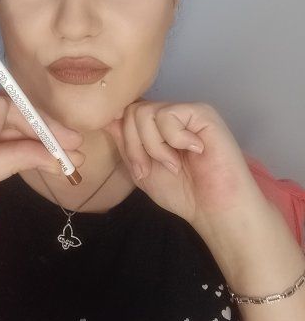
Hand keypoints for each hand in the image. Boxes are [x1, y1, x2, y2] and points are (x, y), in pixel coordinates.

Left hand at [107, 100, 265, 233]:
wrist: (213, 208)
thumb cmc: (181, 192)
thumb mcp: (141, 169)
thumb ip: (125, 143)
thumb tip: (109, 118)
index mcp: (155, 126)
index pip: (125, 113)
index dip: (123, 135)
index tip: (136, 162)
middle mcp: (169, 114)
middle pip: (131, 111)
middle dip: (135, 146)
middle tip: (152, 169)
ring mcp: (185, 111)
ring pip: (145, 113)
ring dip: (155, 147)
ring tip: (174, 163)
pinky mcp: (201, 112)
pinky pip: (168, 115)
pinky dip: (174, 140)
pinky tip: (194, 151)